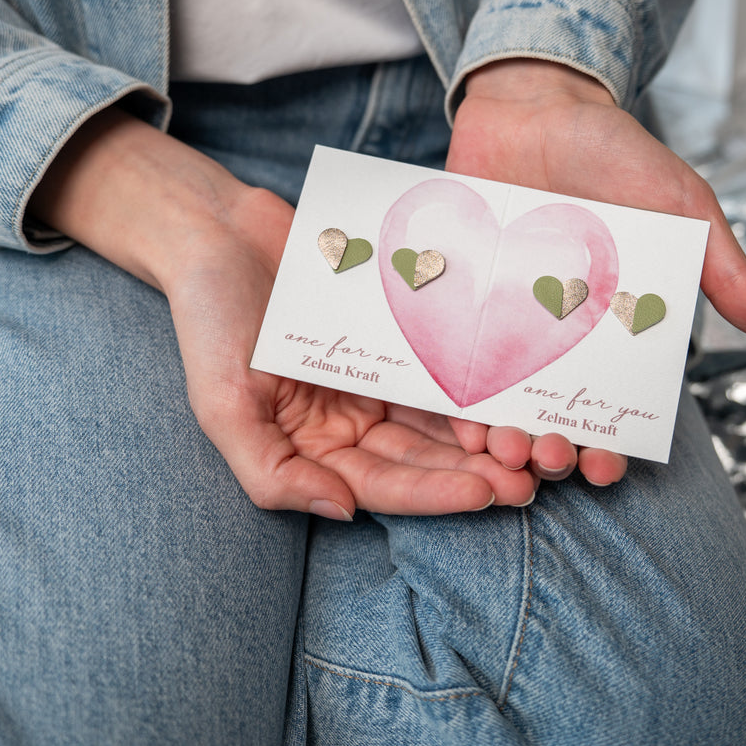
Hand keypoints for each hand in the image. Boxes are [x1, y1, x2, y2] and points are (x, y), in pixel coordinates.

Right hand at [31, 108, 538, 518]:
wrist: (219, 234)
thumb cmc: (209, 322)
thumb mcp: (223, 405)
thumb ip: (272, 473)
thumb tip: (341, 511)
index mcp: (315, 452)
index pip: (385, 486)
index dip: (436, 493)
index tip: (487, 493)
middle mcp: (355, 424)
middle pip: (427, 458)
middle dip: (479, 471)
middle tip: (533, 477)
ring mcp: (381, 380)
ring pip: (446, 417)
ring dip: (491, 432)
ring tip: (536, 437)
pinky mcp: (401, 336)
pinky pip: (446, 362)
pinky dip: (479, 377)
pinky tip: (518, 380)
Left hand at [448, 58, 745, 484]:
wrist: (534, 99)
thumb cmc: (615, 152)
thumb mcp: (681, 206)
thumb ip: (722, 267)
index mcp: (612, 326)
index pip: (610, 402)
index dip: (609, 443)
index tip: (605, 468)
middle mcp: (556, 332)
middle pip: (549, 410)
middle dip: (547, 445)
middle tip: (545, 457)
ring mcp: (503, 317)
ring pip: (496, 391)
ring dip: (495, 428)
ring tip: (497, 445)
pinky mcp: (455, 294)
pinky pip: (444, 348)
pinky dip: (442, 381)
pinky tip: (445, 408)